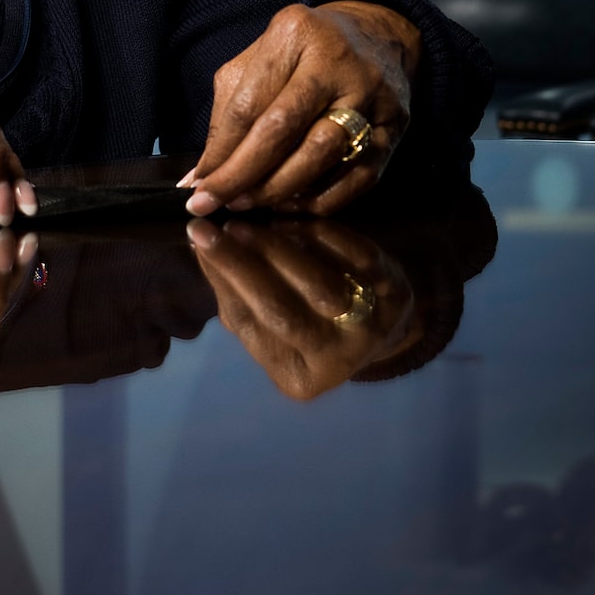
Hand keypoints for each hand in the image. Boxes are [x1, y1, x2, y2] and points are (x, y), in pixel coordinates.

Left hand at [181, 1, 419, 215]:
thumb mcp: (259, 59)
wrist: (377, 36)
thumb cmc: (303, 54)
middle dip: (241, 175)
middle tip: (214, 203)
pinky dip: (319, 200)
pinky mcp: (394, 127)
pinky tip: (291, 204)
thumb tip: (201, 175)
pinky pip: (356, 177)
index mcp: (294, 34)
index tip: (197, 186)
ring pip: (320, 155)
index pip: (247, 104)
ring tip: (248, 204)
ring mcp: (371, 95)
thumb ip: (227, 112)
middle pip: (281, 130)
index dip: (219, 153)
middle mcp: (336, 61)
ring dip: (278, 190)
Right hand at [187, 215, 421, 396]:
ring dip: (279, 248)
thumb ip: (233, 290)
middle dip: (243, 264)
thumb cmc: (307, 321)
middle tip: (218, 225)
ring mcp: (371, 330)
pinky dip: (320, 234)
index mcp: (297, 377)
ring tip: (251, 221)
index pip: (250, 325)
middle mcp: (336, 361)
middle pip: (281, 312)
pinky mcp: (396, 295)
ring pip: (320, 287)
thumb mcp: (267, 320)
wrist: (379, 322)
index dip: (223, 279)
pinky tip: (292, 217)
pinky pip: (355, 257)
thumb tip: (198, 244)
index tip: (198, 237)